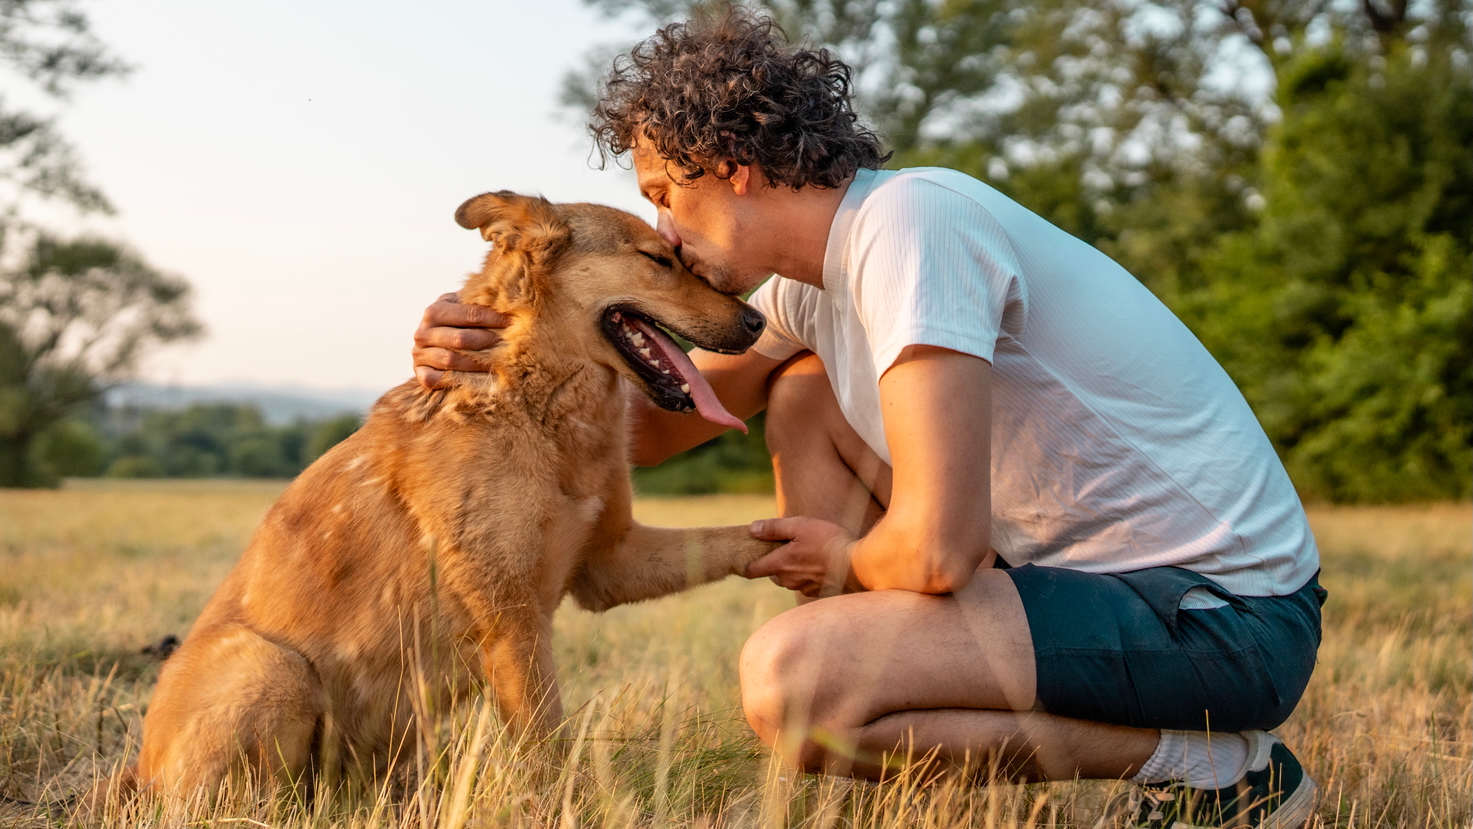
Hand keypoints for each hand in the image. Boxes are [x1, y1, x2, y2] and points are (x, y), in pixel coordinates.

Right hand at [412, 292, 511, 388]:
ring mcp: (419, 354)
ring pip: (451, 360)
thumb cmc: (461, 324)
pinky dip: (459, 380)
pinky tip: (481, 381)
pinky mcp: (420, 374)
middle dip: (489, 342)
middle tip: (511, 345)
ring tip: (502, 363)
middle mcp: (423, 332)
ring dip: (479, 363)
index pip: (470, 314)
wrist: (439, 347)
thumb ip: (482, 306)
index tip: (514, 323)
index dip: (495, 319)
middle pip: (460, 339)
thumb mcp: (467, 309)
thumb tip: (512, 305)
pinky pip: (437, 379)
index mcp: (435, 311)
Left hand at [744, 517, 859, 597]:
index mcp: (779, 564)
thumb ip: (773, 528)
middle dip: (775, 563)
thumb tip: (752, 529)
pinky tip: (821, 563)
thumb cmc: (827, 542)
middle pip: (772, 574)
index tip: (749, 555)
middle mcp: (788, 580)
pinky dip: (809, 575)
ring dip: (793, 569)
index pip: (752, 570)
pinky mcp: (818, 592)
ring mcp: (803, 588)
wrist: (856, 565)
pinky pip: (805, 583)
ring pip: (789, 579)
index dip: (747, 563)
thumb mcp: (799, 526)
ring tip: (808, 553)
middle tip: (787, 547)